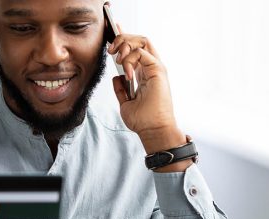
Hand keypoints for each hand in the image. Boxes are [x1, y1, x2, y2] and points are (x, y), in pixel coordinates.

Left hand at [108, 27, 189, 170]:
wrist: (153, 130)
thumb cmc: (143, 121)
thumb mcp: (125, 103)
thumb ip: (120, 89)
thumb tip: (116, 77)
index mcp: (145, 74)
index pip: (136, 49)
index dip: (123, 39)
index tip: (110, 37)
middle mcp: (152, 68)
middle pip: (139, 40)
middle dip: (122, 39)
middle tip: (110, 51)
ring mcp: (156, 68)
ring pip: (142, 41)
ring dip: (126, 45)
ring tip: (118, 60)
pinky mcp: (158, 70)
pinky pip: (142, 52)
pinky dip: (130, 59)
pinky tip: (126, 72)